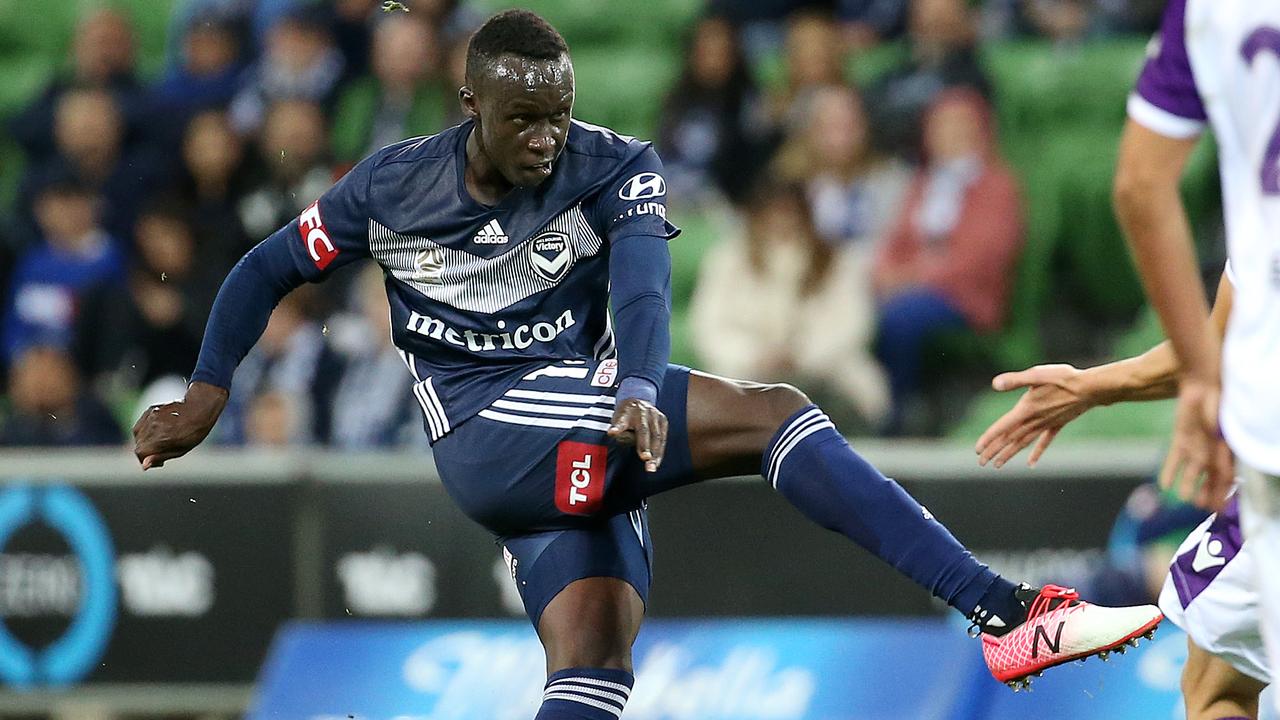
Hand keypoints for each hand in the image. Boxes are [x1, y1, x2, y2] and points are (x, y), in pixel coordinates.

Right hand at [132, 381, 227, 468]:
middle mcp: (152, 427)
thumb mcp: (180, 450)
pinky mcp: (151, 409)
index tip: (159, 462)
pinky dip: (145, 430)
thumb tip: (143, 465)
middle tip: (163, 450)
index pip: (140, 453)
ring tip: (162, 440)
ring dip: (145, 441)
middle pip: (139, 445)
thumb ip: (160, 457)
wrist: (200, 408)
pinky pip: (141, 424)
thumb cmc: (194, 432)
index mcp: (160, 439)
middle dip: (147, 451)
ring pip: (138, 434)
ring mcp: (150, 417)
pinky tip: (158, 431)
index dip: (147, 460)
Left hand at [606, 398, 667, 472]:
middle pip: (644, 430)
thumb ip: (617, 429)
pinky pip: (663, 438)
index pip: (621, 421)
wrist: (639, 399)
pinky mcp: (663, 420)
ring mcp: (655, 415)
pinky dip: (660, 451)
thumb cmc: (625, 415)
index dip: (617, 427)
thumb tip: (616, 436)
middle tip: (645, 458)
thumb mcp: (617, 419)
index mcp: (627, 412)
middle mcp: (642, 412)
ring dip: (655, 453)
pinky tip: (657, 462)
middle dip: (645, 445)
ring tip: (652, 467)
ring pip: (657, 436)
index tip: (612, 433)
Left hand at [976, 364, 1091, 467]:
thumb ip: (1015, 380)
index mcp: (1026, 409)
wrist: (1091, 388)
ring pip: (1023, 443)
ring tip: (997, 465)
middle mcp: (1034, 421)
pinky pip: (1044, 442)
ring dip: (1010, 454)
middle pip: (1010, 439)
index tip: (978, 451)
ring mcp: (1046, 425)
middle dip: (995, 451)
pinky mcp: (1057, 424)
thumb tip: (995, 384)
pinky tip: (1031, 463)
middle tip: (981, 463)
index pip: (1002, 428)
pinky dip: (1036, 453)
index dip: (989, 439)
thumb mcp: (1036, 374)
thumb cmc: (1063, 379)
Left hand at [1160, 378, 1232, 509]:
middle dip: (1208, 493)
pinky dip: (1169, 472)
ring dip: (1189, 485)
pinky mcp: (1181, 439)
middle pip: (1210, 478)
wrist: (1203, 386)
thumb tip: (1226, 474)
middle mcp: (1211, 451)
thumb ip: (1222, 452)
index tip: (1222, 508)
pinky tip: (1164, 486)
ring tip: (1186, 500)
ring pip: (1192, 472)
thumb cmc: (1219, 407)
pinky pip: (1174, 459)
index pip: (1226, 477)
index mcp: (1226, 451)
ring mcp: (1196, 446)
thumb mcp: (1223, 431)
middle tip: (1204, 509)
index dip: (1224, 492)